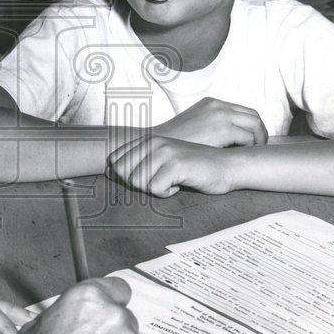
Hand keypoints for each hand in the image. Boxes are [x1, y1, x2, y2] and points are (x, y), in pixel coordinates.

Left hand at [107, 134, 234, 197]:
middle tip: (161, 181)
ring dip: (155, 189)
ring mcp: (164, 151)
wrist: (226, 166)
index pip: (113, 162)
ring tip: (172, 180)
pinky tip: (181, 183)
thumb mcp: (161, 162)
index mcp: (147, 140)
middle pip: (122, 174)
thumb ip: (137, 164)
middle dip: (138, 185)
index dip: (124, 177)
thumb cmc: (193, 169)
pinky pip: (156, 189)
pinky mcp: (176, 163)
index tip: (147, 178)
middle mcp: (153, 142)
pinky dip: (167, 193)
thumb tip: (107, 171)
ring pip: (137, 182)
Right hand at [153, 96, 267, 147]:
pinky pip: (248, 137)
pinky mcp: (223, 129)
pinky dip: (251, 147)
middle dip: (260, 132)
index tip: (252, 140)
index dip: (251, 126)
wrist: (159, 143)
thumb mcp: (194, 126)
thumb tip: (226, 140)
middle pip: (253, 116)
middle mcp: (219, 105)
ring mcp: (221, 115)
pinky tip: (245, 156)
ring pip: (255, 126)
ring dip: (259, 140)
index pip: (243, 111)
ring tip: (255, 153)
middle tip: (259, 147)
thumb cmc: (174, 141)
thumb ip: (211, 127)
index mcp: (212, 103)